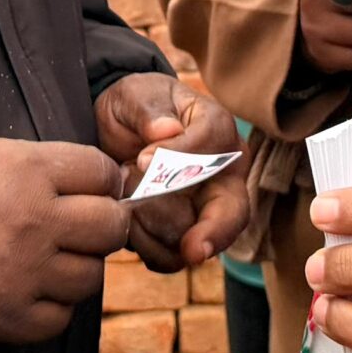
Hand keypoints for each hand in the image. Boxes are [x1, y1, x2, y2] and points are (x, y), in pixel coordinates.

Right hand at [0, 137, 130, 346]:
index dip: (102, 180)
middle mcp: (34, 222)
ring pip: (91, 277)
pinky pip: (58, 319)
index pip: (101, 172)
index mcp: (25, 172)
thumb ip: (30, 165)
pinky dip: (52, 307)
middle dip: (104, 224)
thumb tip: (75, 182)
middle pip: (111, 227)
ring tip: (51, 262)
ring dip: (77, 268)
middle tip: (85, 228)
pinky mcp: (6, 319)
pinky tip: (31, 292)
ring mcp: (23, 275)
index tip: (94, 190)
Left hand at [95, 71, 248, 271]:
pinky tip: (127, 223)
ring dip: (155, 224)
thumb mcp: (135, 96)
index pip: (211, 143)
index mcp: (218, 129)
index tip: (141, 158)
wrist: (119, 132)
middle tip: (193, 249)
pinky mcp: (185, 234)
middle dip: (213, 230)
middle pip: (232, 209)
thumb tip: (166, 130)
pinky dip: (146, 246)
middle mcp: (223, 173)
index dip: (176, 153)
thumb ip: (148, 110)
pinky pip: (171, 256)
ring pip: (195, 237)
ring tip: (126, 199)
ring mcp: (208, 209)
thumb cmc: (136, 107)